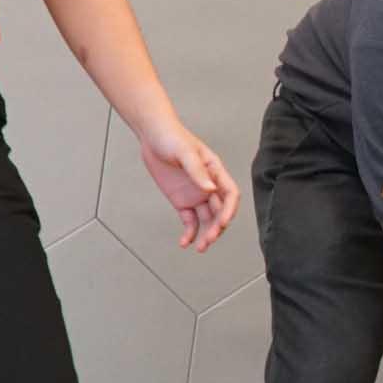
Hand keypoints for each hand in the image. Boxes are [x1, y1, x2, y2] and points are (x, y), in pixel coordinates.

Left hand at [138, 121, 239, 251]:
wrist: (152, 135)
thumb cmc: (171, 137)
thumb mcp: (184, 151)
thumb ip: (197, 171)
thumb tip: (211, 189)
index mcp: (215, 171)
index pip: (230, 194)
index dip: (230, 210)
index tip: (223, 223)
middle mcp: (209, 185)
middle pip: (220, 211)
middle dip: (217, 227)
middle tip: (209, 239)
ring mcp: (196, 194)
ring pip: (207, 219)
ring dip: (206, 234)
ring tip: (200, 247)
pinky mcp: (182, 201)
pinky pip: (189, 220)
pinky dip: (189, 233)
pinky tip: (185, 243)